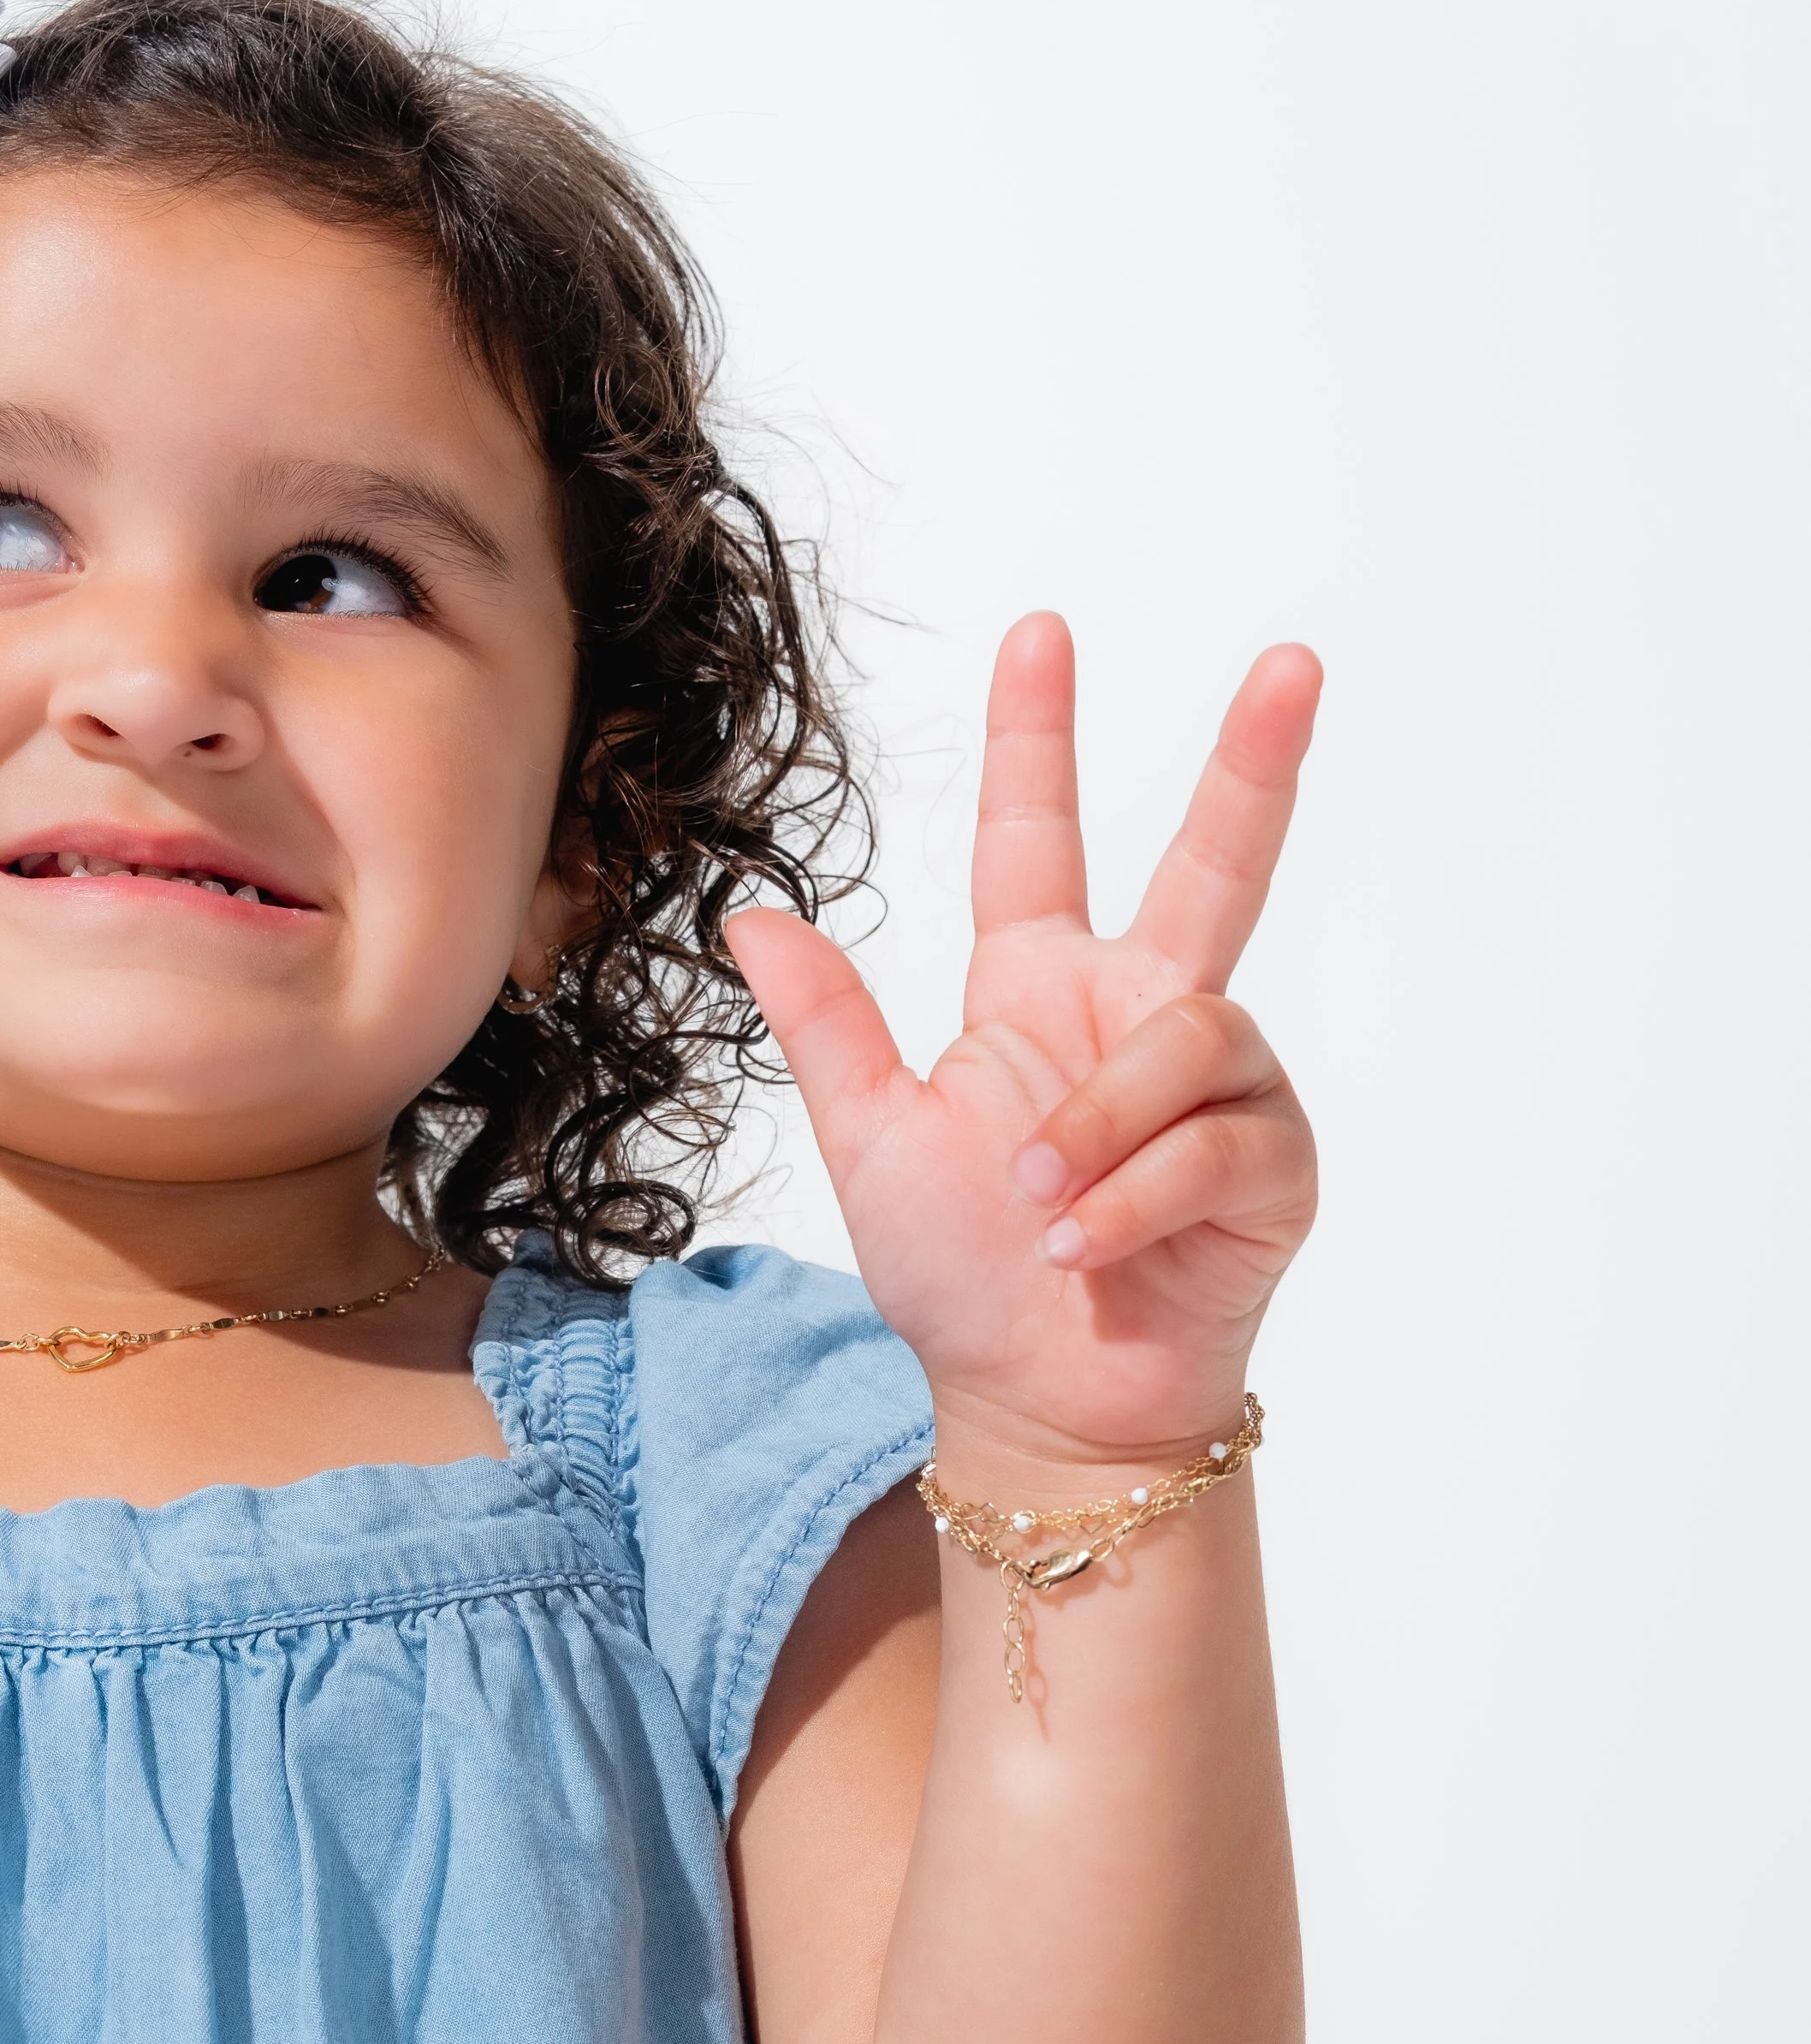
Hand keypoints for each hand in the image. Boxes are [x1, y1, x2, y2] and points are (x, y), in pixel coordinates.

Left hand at [725, 613, 1319, 1462]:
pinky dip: (1134, 1200)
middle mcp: (1141, 1019)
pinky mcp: (1271, 1167)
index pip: (1039, 842)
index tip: (1040, 635)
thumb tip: (750, 916)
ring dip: (1102, 1130)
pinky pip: (1213, 1144)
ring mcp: (1219, 1092)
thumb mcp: (873, 1143)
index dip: (1036, 741)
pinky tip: (1087, 1252)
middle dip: (1252, 766)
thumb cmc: (960, 1281)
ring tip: (1041, 1212)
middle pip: (1213, 867)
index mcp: (1039, 994)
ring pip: (1190, 1038)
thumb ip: (828, 1027)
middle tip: (1292, 665)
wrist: (1036, 1408)